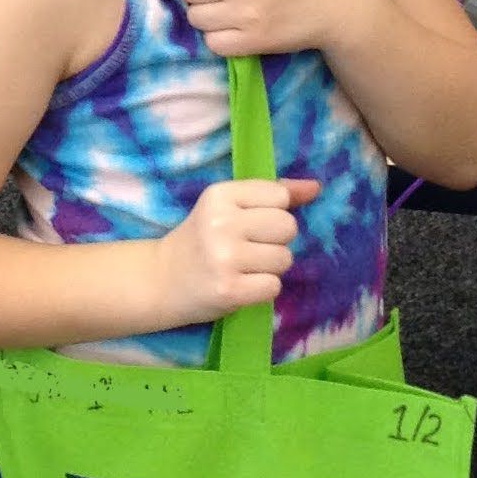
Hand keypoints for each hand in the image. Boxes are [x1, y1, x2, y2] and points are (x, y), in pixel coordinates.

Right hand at [152, 177, 321, 322]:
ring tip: (244, 268)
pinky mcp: (229, 290)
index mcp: (219, 194)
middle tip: (248, 248)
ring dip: (270, 267)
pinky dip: (262, 289)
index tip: (249, 223)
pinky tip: (241, 285)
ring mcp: (224, 257)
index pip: (279, 196)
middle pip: (287, 226)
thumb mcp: (228, 207)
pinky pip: (274, 286)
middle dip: (276, 240)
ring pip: (284, 258)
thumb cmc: (202, 239)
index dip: (273, 212)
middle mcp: (221, 222)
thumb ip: (271, 194)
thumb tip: (315, 187)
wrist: (161, 279)